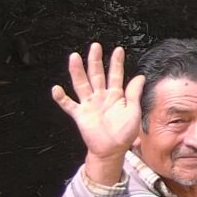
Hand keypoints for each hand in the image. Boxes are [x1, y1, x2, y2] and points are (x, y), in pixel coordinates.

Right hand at [52, 43, 142, 183]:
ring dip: (77, 71)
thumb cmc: (124, 133)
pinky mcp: (80, 115)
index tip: (118, 50)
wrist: (112, 150)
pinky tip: (56, 89)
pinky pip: (69, 105)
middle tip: (95, 46)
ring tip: (74, 57)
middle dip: (95, 61)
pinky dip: (61, 98)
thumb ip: (134, 93)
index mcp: (115, 95)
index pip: (115, 75)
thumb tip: (140, 76)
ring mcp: (89, 105)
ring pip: (81, 84)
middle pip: (96, 75)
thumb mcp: (133, 111)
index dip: (116, 63)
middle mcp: (101, 97)